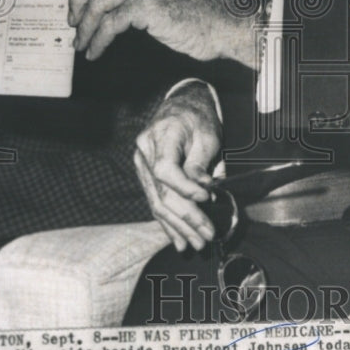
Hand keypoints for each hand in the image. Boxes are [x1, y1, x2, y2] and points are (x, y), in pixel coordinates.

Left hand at [68, 0, 255, 65]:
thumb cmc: (198, 11)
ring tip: (82, 42)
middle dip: (76, 0)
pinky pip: (111, 23)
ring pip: (99, 0)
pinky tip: (96, 51)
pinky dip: (98, 40)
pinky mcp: (149, 4)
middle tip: (73, 20)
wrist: (227, 24)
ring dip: (85, 26)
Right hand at [134, 82, 222, 251]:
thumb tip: (204, 191)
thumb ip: (202, 164)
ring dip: (177, 227)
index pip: (165, 169)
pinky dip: (168, 222)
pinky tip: (178, 239)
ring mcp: (142, 163)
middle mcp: (146, 150)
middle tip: (205, 235)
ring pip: (157, 202)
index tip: (206, 198)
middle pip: (162, 191)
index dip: (184, 188)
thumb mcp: (208, 135)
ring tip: (195, 243)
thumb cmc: (198, 118)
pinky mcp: (145, 174)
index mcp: (163, 134)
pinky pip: (155, 201)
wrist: (182, 106)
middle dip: (186, 218)